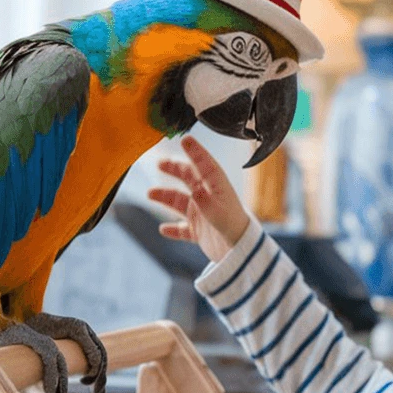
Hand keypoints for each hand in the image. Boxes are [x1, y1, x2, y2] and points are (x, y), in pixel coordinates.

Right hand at [148, 136, 250, 262]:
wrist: (241, 253)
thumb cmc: (234, 228)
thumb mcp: (219, 213)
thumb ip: (205, 202)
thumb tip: (193, 191)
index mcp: (216, 187)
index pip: (204, 165)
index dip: (195, 151)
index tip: (185, 139)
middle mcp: (208, 197)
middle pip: (189, 179)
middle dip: (174, 170)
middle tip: (160, 163)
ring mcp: (202, 214)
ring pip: (180, 202)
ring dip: (166, 197)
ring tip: (150, 194)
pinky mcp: (199, 231)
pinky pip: (183, 228)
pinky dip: (173, 228)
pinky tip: (164, 229)